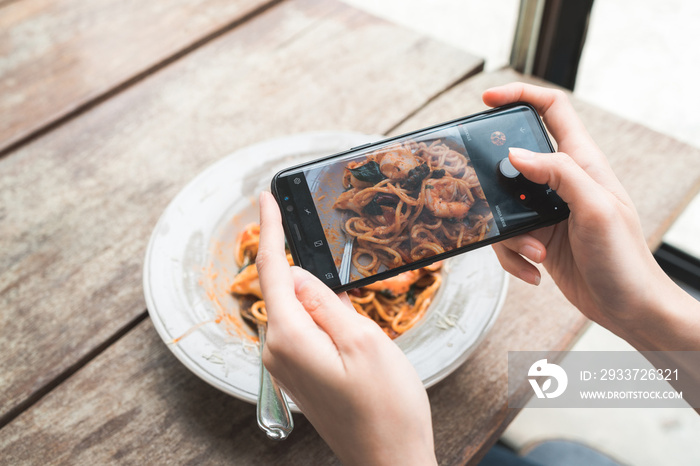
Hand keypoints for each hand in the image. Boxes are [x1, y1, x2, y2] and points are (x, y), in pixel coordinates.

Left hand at [255, 191, 436, 465]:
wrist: (391, 461)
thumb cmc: (387, 408)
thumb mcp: (364, 340)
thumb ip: (325, 301)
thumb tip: (297, 273)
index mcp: (290, 337)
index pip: (271, 270)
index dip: (269, 230)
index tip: (267, 199)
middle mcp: (278, 352)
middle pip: (283, 289)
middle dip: (303, 264)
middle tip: (330, 253)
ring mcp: (287, 367)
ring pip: (297, 311)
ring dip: (319, 296)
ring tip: (355, 310)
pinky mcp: (300, 376)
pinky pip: (303, 331)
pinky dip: (321, 316)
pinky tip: (347, 324)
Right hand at [482, 83, 699, 349]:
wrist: (629, 308)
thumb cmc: (625, 259)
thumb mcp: (595, 209)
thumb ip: (559, 174)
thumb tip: (517, 154)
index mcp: (582, 163)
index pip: (553, 110)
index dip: (521, 96)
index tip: (488, 98)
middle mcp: (562, 183)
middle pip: (515, 159)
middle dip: (496, 177)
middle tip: (484, 190)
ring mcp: (549, 211)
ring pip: (505, 205)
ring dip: (510, 233)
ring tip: (535, 252)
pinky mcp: (539, 238)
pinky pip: (508, 238)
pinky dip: (513, 257)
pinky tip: (533, 271)